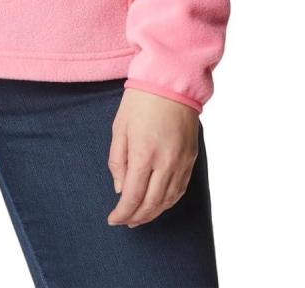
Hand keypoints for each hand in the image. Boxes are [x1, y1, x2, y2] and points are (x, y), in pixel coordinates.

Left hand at [106, 87, 198, 227]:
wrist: (172, 82)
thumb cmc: (140, 101)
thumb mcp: (119, 128)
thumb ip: (117, 161)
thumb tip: (120, 189)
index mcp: (143, 154)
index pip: (132, 196)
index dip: (122, 213)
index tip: (113, 219)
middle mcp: (165, 162)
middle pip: (152, 204)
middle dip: (136, 217)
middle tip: (124, 222)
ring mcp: (181, 162)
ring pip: (168, 200)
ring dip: (153, 213)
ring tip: (139, 217)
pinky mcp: (191, 158)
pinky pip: (180, 189)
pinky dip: (168, 202)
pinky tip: (159, 203)